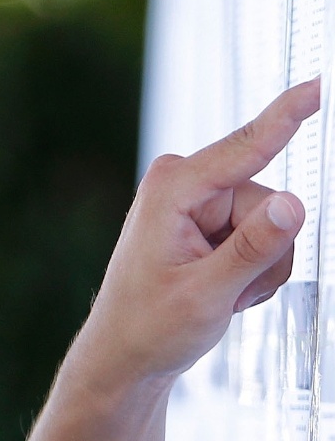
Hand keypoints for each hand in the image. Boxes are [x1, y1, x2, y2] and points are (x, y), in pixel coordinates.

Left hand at [73, 80, 316, 390]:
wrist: (125, 356)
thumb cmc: (149, 328)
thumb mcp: (206, 295)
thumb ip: (253, 249)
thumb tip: (292, 204)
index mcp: (173, 189)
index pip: (247, 146)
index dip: (289, 115)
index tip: (319, 84)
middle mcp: (186, 185)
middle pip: (271, 204)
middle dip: (265, 253)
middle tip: (225, 290)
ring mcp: (200, 202)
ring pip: (276, 226)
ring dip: (259, 270)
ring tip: (217, 293)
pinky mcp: (213, 220)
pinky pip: (267, 240)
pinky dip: (254, 274)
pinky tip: (221, 291)